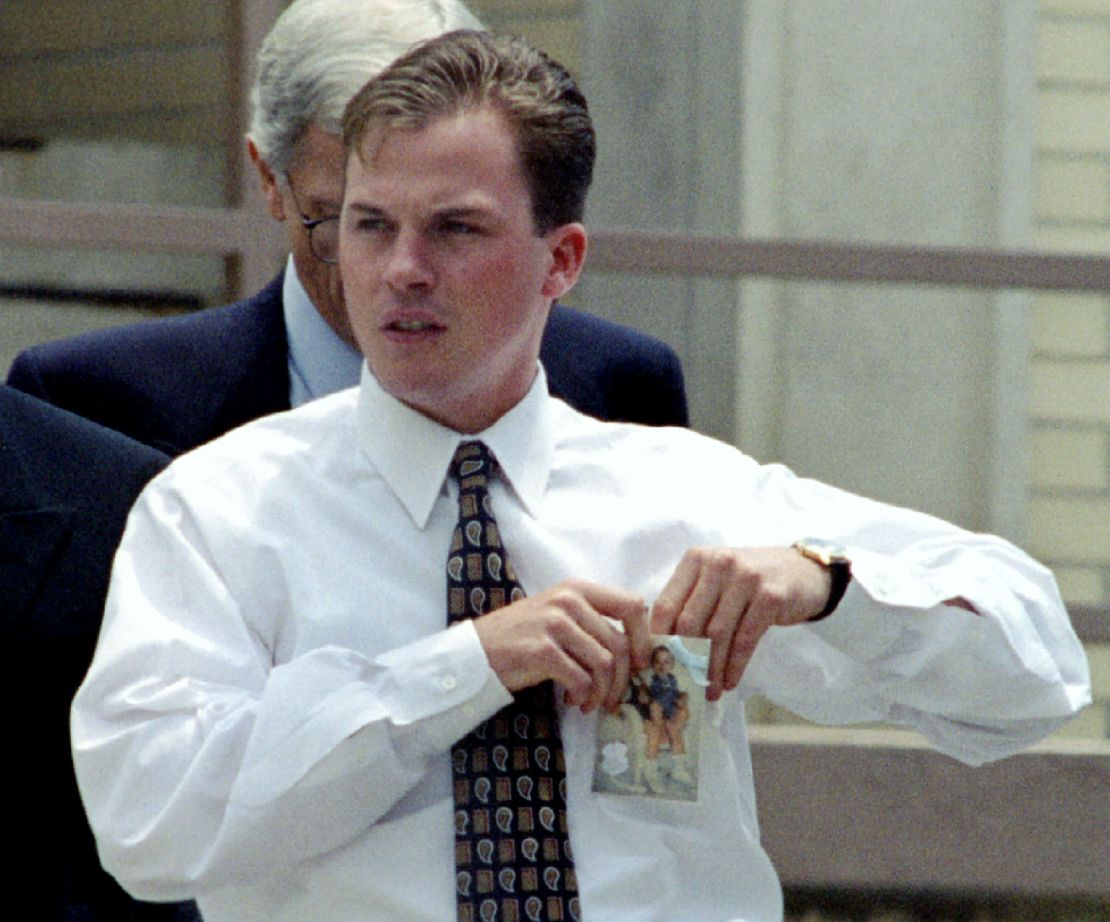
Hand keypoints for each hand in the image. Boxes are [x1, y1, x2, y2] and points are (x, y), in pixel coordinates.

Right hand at [473, 580, 649, 713]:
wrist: (477, 650)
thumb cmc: (522, 636)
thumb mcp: (559, 614)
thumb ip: (592, 622)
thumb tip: (636, 652)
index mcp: (578, 589)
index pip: (632, 605)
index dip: (643, 638)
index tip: (639, 663)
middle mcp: (568, 601)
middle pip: (619, 644)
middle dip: (621, 680)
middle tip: (612, 699)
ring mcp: (555, 624)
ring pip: (604, 664)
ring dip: (601, 692)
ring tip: (588, 703)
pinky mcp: (542, 650)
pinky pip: (581, 679)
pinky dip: (582, 697)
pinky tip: (572, 701)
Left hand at [650, 546, 830, 700]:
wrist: (803, 571)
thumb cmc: (749, 580)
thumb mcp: (715, 579)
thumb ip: (690, 602)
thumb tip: (660, 647)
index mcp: (696, 559)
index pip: (666, 604)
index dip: (658, 640)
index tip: (657, 667)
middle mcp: (719, 564)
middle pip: (689, 622)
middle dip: (684, 659)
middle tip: (683, 685)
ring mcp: (746, 578)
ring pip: (717, 634)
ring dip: (711, 669)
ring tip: (709, 691)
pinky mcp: (770, 597)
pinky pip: (745, 640)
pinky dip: (735, 666)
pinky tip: (730, 682)